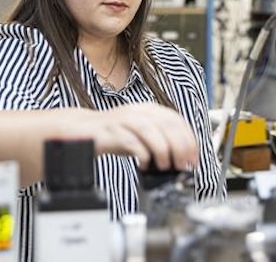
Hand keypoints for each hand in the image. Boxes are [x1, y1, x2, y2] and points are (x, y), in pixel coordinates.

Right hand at [63, 103, 198, 171]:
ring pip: (150, 130)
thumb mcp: (142, 135)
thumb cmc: (114, 135)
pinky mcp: (110, 131)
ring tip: (165, 165)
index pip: (176, 120)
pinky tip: (144, 165)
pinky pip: (131, 141)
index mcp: (148, 110)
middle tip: (183, 165)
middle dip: (180, 147)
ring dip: (162, 150)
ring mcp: (123, 120)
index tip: (193, 158)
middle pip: (166, 124)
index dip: (189, 140)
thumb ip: (160, 141)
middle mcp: (138, 111)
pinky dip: (141, 155)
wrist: (83, 131)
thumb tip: (182, 158)